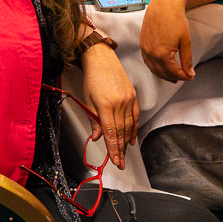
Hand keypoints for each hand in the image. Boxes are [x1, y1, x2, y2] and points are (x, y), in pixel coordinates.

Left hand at [79, 44, 140, 167]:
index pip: (111, 132)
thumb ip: (94, 120)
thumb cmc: (92, 77)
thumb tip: (97, 137)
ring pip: (129, 125)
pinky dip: (134, 128)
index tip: (114, 160)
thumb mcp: (87, 100)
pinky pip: (135, 115)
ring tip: (125, 153)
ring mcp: (128, 99)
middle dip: (120, 149)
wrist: (101, 58)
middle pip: (121, 132)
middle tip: (120, 163)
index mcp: (106, 105)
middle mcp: (120, 103)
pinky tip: (132, 138)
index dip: (113, 148)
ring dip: (127, 141)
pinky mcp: (133, 95)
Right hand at [139, 0, 194, 81]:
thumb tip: (189, 73)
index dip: (183, 76)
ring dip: (163, 74)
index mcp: (162, 54)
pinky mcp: (142, 43)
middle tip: (184, 76)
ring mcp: (144, 48)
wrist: (164, 3)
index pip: (173, 72)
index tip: (190, 76)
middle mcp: (150, 53)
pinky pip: (147, 60)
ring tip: (173, 75)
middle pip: (162, 73)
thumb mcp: (185, 41)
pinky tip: (161, 66)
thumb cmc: (176, 19)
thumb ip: (187, 59)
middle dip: (174, 77)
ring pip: (153, 68)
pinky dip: (154, 66)